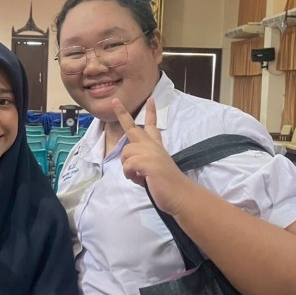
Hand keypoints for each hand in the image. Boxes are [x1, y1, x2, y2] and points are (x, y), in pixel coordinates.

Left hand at [112, 97, 188, 215]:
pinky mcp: (146, 162)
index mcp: (156, 147)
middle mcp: (153, 146)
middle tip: (115, 101)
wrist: (180, 195)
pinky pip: (127, 165)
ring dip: (128, 168)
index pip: (152, 126)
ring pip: (126, 153)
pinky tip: (140, 180)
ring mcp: (150, 153)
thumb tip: (131, 164)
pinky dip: (130, 175)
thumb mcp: (153, 169)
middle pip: (133, 128)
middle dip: (122, 113)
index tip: (151, 99)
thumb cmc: (167, 185)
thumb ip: (142, 162)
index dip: (150, 112)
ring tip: (139, 177)